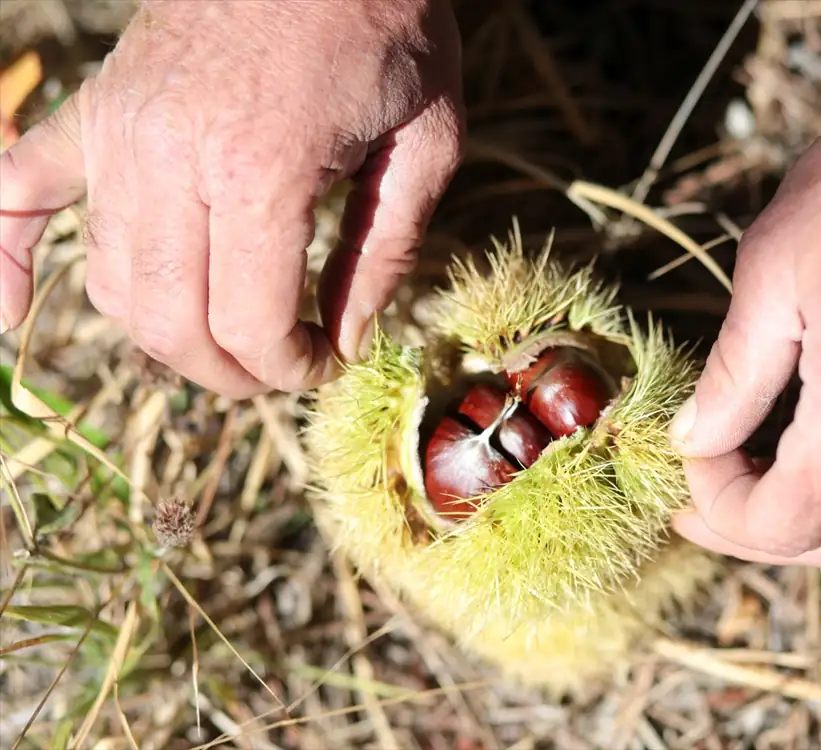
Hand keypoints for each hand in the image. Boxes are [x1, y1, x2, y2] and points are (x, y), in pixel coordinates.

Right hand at [0, 0, 463, 397]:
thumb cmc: (384, 25)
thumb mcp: (426, 142)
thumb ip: (384, 250)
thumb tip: (349, 336)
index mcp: (260, 170)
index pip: (250, 323)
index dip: (292, 367)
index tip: (327, 362)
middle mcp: (169, 156)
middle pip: (170, 320)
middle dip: (230, 371)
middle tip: (279, 367)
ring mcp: (117, 131)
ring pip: (109, 278)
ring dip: (162, 332)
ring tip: (221, 340)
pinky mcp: (93, 110)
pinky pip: (16, 190)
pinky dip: (3, 256)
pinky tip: (9, 314)